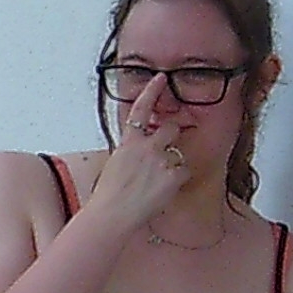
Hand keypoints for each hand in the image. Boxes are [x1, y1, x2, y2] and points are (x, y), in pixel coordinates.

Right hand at [88, 72, 195, 229]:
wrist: (112, 215)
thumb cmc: (108, 196)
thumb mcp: (114, 166)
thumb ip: (130, 154)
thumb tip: (140, 153)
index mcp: (127, 144)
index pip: (140, 110)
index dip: (152, 91)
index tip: (161, 78)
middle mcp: (146, 147)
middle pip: (170, 129)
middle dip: (171, 138)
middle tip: (164, 154)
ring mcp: (161, 160)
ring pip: (179, 154)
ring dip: (173, 166)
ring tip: (157, 183)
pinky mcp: (173, 175)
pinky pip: (184, 172)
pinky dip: (177, 182)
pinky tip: (163, 191)